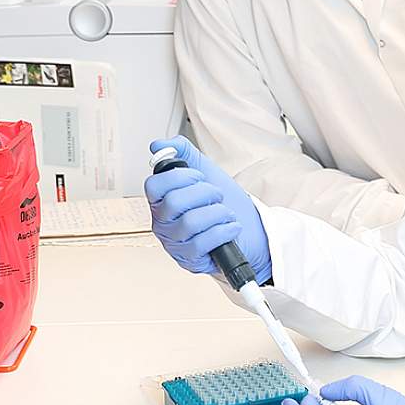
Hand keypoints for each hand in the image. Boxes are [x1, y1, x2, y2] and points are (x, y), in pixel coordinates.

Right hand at [144, 135, 271, 281]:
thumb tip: (158, 144)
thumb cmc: (224, 202)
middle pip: (174, 202)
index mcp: (161, 200)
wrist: (250, 229)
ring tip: (226, 213)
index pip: (153, 185)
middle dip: (205, 193)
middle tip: (217, 196)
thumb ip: (183, 152)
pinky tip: (231, 228)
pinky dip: (225, 231)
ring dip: (218, 213)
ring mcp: (175, 243)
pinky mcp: (190, 259)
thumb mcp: (205, 171)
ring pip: (191, 222)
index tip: (199, 177)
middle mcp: (162, 223)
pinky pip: (204, 242)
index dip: (180, 177)